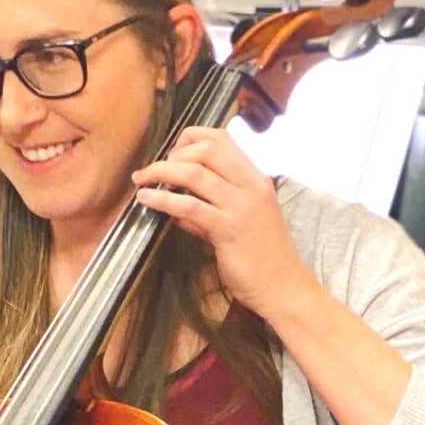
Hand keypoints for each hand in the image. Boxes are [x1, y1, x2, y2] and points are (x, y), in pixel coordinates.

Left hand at [132, 127, 309, 318]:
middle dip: (172, 154)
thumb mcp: (241, 223)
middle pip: (206, 148)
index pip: (221, 138)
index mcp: (255, 178)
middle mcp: (250, 185)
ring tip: (141, 181)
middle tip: (154, 171)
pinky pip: (189, 206)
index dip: (190, 139)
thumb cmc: (264, 257)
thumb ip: (211, 211)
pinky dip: (163, 199)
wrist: (283, 286)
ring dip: (160, 172)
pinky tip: (147, 200)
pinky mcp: (228, 229)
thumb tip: (178, 207)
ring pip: (194, 173)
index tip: (172, 155)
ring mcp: (241, 206)